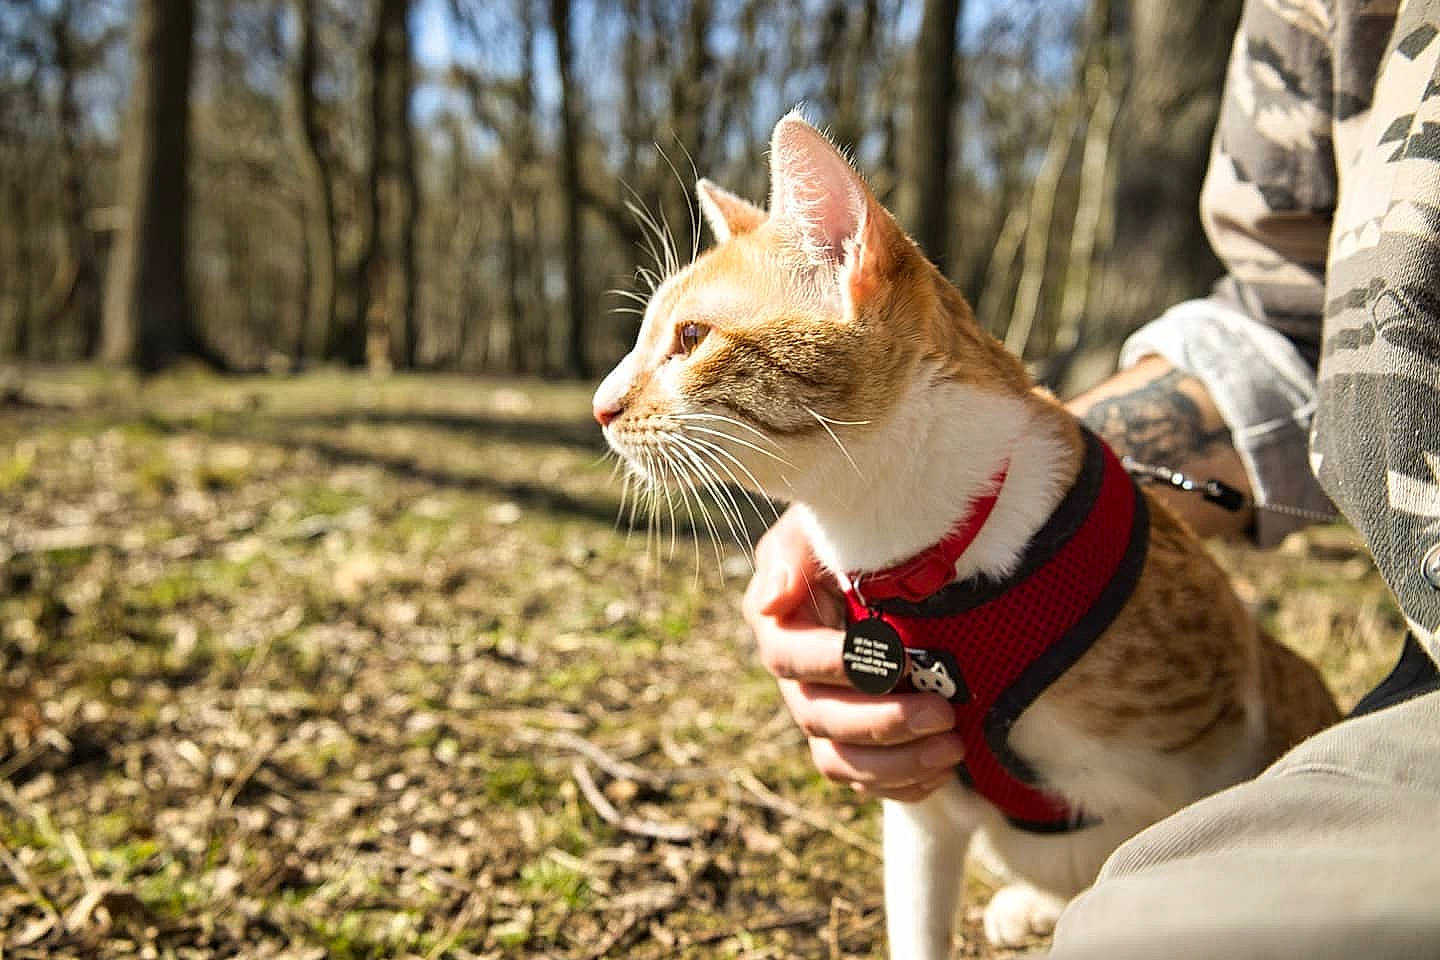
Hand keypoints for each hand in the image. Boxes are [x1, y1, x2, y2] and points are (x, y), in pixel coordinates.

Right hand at [744, 508, 965, 801]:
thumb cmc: (852, 538)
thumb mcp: (819, 531)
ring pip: (840, 762)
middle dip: (880, 723)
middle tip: (940, 714)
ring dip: (896, 764)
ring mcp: (823, 715)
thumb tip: (770, 602)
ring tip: (952, 749)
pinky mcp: (853, 743)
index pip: (787, 658)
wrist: (897, 563)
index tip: (894, 660)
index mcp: (780, 625)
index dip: (834, 665)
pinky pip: (866, 782)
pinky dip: (904, 784)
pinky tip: (943, 770)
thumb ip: (791, 557)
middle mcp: (795, 679)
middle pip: (818, 719)